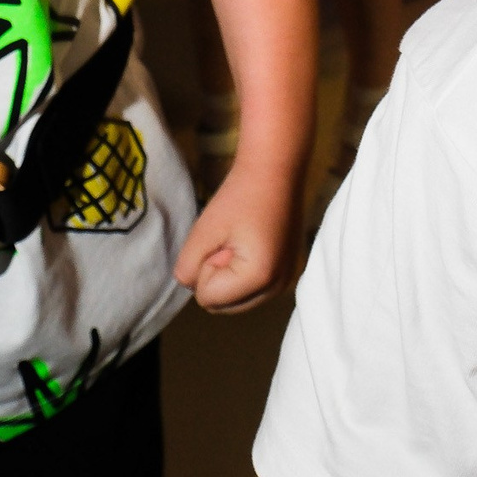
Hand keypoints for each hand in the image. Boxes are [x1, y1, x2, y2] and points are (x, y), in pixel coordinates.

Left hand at [175, 159, 298, 313]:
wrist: (276, 170)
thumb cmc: (239, 196)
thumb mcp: (203, 231)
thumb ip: (187, 267)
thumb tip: (191, 285)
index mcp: (259, 278)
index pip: (207, 298)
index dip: (204, 268)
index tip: (220, 240)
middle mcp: (278, 287)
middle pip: (223, 306)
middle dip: (216, 277)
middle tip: (229, 241)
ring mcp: (287, 281)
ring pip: (237, 301)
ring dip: (230, 276)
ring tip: (240, 241)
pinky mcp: (289, 272)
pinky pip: (253, 290)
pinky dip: (244, 274)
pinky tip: (252, 244)